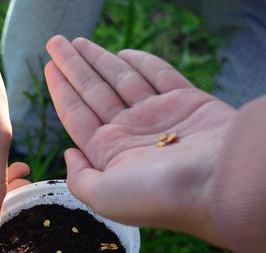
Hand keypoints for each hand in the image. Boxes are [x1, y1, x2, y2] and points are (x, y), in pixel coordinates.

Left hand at [45, 36, 236, 246]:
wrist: (216, 185)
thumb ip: (79, 178)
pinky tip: (122, 52)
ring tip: (76, 42)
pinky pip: (159, 75)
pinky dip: (142, 63)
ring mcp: (159, 116)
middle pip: (94, 92)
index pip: (77, 115)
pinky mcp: (187, 101)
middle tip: (55, 43)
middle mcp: (131, 133)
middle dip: (74, 67)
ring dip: (99, 59)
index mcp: (110, 153)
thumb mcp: (102, 197)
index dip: (61, 90)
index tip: (49, 67)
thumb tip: (69, 153)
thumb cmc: (155, 195)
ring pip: (121, 80)